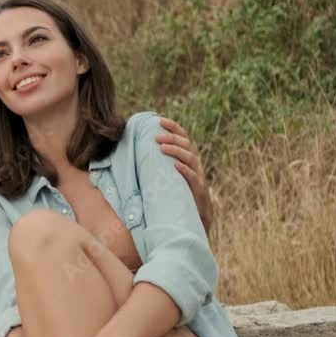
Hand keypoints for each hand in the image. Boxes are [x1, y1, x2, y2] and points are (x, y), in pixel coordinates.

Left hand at [157, 117, 212, 232]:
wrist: (194, 216)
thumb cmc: (178, 192)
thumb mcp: (169, 174)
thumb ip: (160, 162)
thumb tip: (136, 151)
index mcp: (189, 157)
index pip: (183, 137)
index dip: (174, 127)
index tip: (160, 120)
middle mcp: (195, 164)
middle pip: (187, 144)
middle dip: (172, 137)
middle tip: (156, 136)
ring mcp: (198, 176)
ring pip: (190, 158)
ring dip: (176, 151)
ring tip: (161, 147)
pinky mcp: (198, 190)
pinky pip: (193, 178)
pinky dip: (185, 171)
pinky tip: (175, 166)